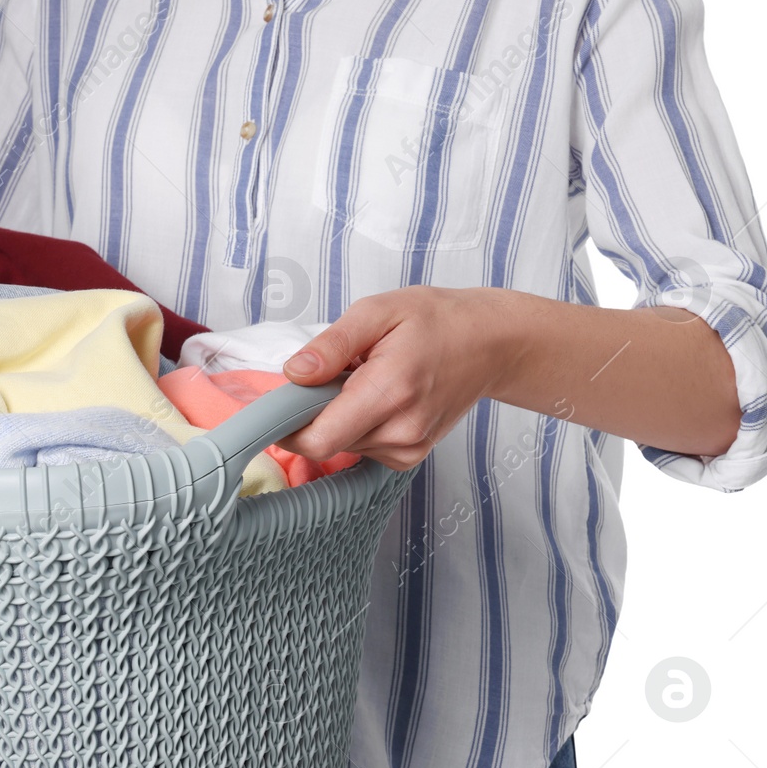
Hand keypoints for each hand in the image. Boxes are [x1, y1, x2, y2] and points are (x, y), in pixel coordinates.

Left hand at [279, 285, 518, 469]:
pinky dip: (357, 426)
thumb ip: (332, 345)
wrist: (490, 343)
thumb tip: (293, 374)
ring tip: (363, 380)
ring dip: (337, 417)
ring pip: (341, 446)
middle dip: (312, 414)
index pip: (319, 438)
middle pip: (325, 443)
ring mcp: (409, 448)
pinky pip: (362, 449)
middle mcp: (401, 430)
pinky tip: (377, 398)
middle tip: (329, 376)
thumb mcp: (378, 311)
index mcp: (391, 391)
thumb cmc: (436, 320)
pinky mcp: (410, 456)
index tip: (276, 403)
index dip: (286, 426)